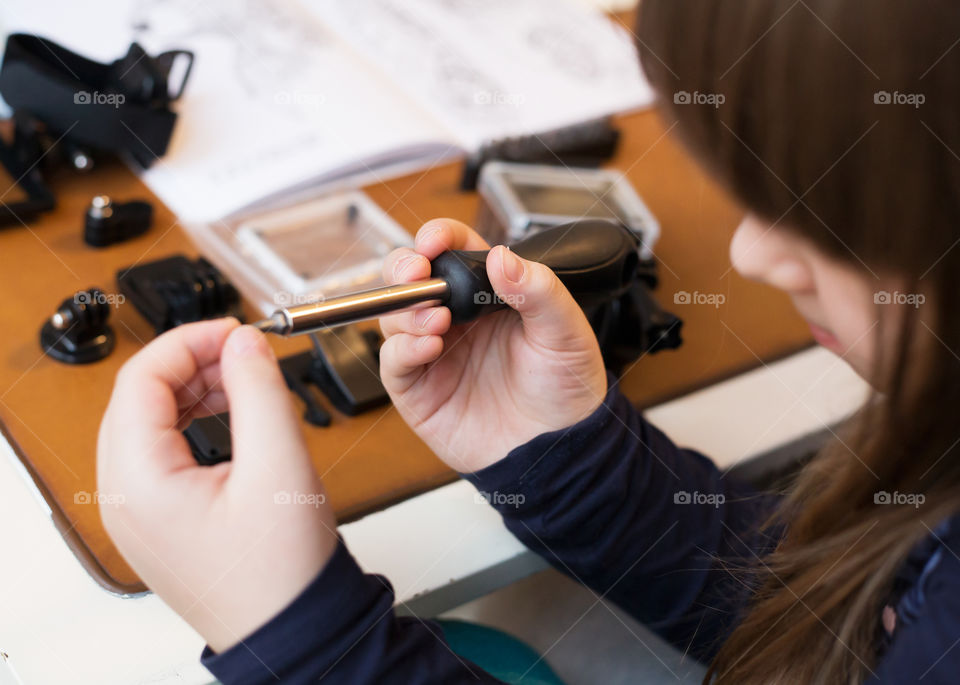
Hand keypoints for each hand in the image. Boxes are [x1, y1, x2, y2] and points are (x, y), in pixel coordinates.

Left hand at [97, 319, 336, 652]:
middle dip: (191, 362)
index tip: (235, 329)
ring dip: (193, 389)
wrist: (291, 627)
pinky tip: (233, 416)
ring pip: (149, 422)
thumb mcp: (279, 464)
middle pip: (139, 397)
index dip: (189, 341)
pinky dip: (194, 421)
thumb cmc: (282, 569)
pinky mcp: (158, 518)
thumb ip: (259, 390)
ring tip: (243, 380)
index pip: (141, 379)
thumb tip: (244, 341)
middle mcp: (123, 497)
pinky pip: (161, 451)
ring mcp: (137, 511)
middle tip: (243, 351)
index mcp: (138, 481)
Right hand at [379, 219, 606, 472]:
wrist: (560, 449)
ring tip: (438, 321)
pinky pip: (393, 360)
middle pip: (409, 276)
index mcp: (489, 294)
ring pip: (394, 315)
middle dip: (404, 266)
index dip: (438, 237)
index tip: (436, 241)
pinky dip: (402, 348)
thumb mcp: (566, 332)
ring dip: (407, 310)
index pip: (453, 250)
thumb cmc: (565, 388)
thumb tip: (503, 258)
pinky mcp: (418, 390)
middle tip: (418, 271)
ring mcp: (434, 353)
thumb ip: (539, 290)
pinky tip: (429, 347)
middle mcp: (456, 319)